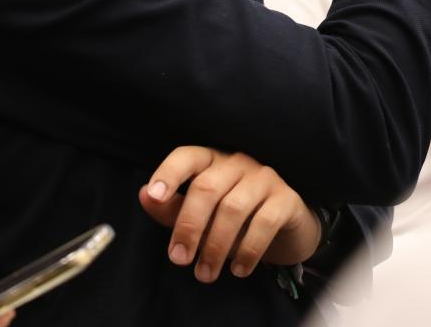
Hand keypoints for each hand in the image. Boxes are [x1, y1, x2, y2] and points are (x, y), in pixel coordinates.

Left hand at [138, 147, 323, 283]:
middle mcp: (238, 163)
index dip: (169, 173)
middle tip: (179, 259)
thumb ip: (172, 208)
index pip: (188, 157)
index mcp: (212, 161)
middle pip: (206, 187)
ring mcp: (265, 178)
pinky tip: (238, 269)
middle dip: (189, 226)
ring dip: (215, 246)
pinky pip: (264, 222)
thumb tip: (144, 196)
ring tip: (205, 274)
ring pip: (233, 207)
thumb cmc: (235, 218)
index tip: (154, 196)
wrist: (286, 227)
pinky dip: (248, 250)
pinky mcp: (287, 198)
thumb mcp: (201, 215)